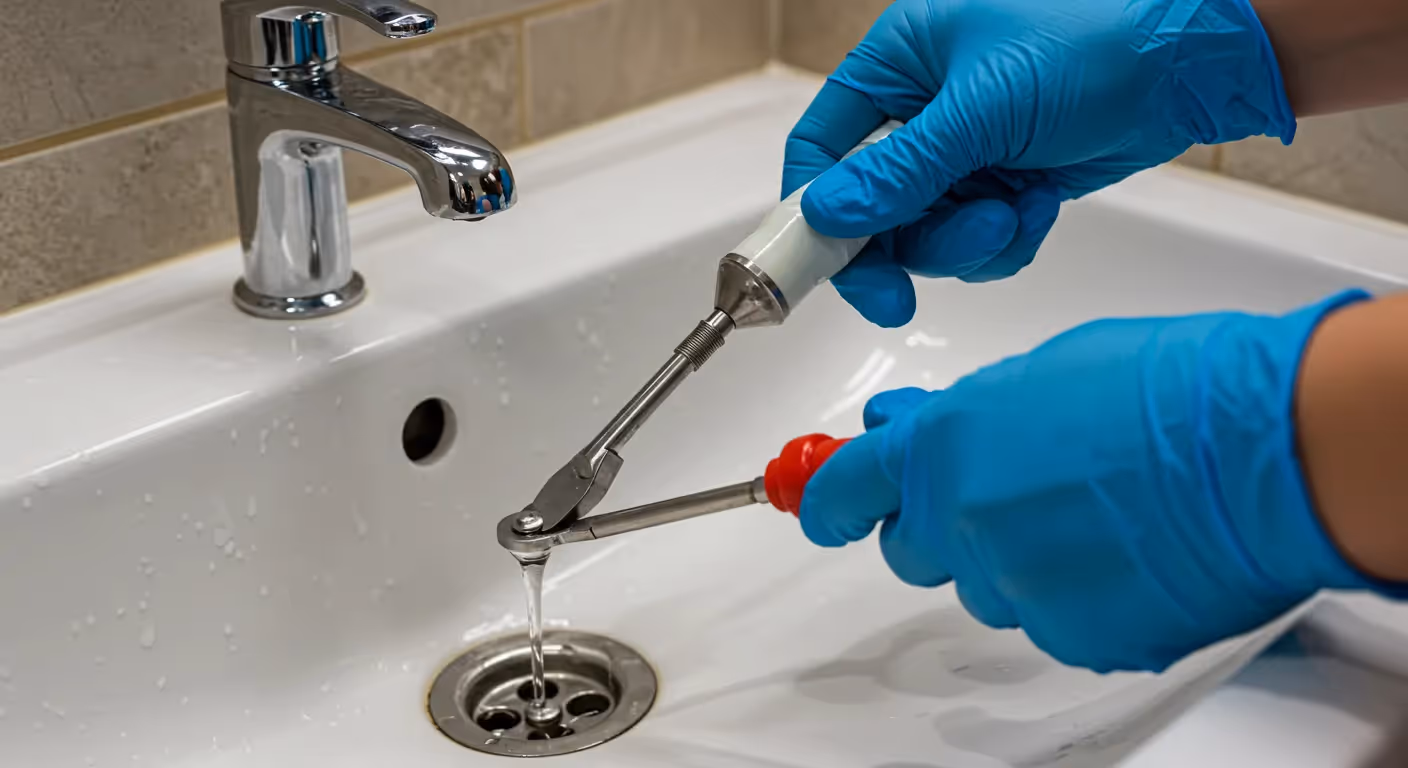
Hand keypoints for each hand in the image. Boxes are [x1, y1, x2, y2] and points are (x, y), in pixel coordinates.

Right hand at [784, 0, 1296, 326]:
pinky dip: (1002, 241)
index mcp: (899, 61)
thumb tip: (828, 214)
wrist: (1196, 59)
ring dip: (962, 243)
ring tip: (1009, 213)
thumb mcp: (984, 108)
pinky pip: (975, 240)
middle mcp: (923, 107)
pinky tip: (1037, 207)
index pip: (822, 145)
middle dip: (898, 247)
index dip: (810, 211)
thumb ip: (901, 170)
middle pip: (868, 205)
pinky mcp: (1007, 180)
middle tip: (900, 296)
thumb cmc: (1098, 40)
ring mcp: (966, 148)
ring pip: (924, 233)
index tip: (814, 269)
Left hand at [800, 292, 1374, 671]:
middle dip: (938, 525)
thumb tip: (912, 429)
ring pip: (982, 586)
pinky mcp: (1070, 634)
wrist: (1259, 449)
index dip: (828, 499)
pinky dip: (1070, 592)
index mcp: (943, 449)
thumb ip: (961, 415)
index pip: (845, 489)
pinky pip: (1046, 618)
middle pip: (911, 549)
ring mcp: (1013, 586)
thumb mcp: (1038, 373)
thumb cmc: (1166, 387)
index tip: (818, 504)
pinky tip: (1121, 553)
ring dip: (1010, 558)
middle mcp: (960, 524)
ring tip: (1088, 515)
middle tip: (996, 495)